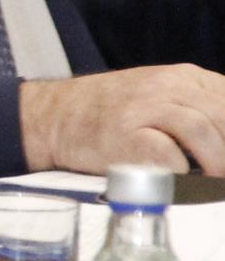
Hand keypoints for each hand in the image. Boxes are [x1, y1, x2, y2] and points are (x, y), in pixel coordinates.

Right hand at [20, 68, 224, 176]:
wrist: (53, 116)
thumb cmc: (110, 114)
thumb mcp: (161, 96)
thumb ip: (199, 109)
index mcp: (184, 78)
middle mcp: (167, 85)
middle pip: (223, 113)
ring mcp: (144, 107)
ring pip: (203, 130)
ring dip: (217, 163)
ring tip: (216, 182)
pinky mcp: (125, 134)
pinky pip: (168, 154)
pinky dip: (182, 172)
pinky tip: (182, 180)